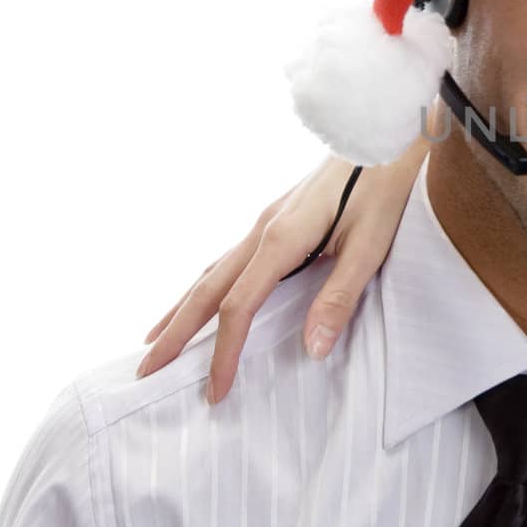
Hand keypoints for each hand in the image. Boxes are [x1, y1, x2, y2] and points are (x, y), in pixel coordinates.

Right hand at [138, 138, 427, 402]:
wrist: (380, 136)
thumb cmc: (382, 190)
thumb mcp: (370, 247)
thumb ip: (339, 298)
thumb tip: (312, 350)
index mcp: (280, 241)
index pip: (238, 308)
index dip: (223, 353)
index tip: (215, 390)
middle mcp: (261, 232)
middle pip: (206, 290)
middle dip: (174, 332)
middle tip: (145, 370)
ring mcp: (265, 223)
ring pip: (210, 272)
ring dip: (182, 309)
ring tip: (156, 338)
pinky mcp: (276, 219)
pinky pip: (228, 259)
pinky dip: (205, 286)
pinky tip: (203, 296)